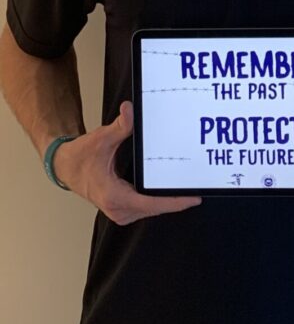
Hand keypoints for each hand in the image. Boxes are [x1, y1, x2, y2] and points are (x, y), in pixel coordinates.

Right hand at [53, 101, 202, 224]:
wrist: (65, 166)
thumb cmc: (80, 157)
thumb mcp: (101, 139)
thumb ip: (119, 127)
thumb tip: (130, 111)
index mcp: (114, 196)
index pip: (151, 204)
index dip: (173, 202)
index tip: (192, 198)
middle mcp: (118, 209)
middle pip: (155, 208)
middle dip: (176, 199)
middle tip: (199, 188)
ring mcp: (120, 211)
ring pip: (151, 209)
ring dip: (168, 200)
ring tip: (189, 189)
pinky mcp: (122, 208)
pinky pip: (146, 207)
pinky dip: (158, 200)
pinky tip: (170, 189)